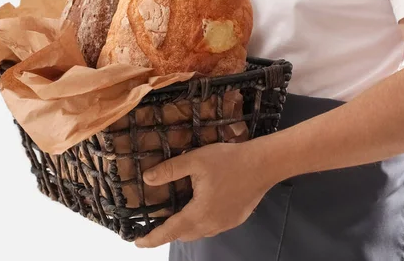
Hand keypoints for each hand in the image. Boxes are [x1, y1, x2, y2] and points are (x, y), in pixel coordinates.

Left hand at [134, 141, 274, 247]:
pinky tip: (202, 206)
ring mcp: (226, 224)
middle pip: (184, 235)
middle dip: (169, 232)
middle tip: (157, 221)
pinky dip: (201, 221)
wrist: (264, 164)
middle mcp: (212, 224)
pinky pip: (212, 226)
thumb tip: (147, 179)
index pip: (169, 232)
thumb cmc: (229, 160)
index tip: (138, 243)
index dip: (152, 239)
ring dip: (186, 227)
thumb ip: (170, 170)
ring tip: (177, 213)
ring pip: (199, 231)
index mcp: (198, 213)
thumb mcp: (195, 160)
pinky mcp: (236, 219)